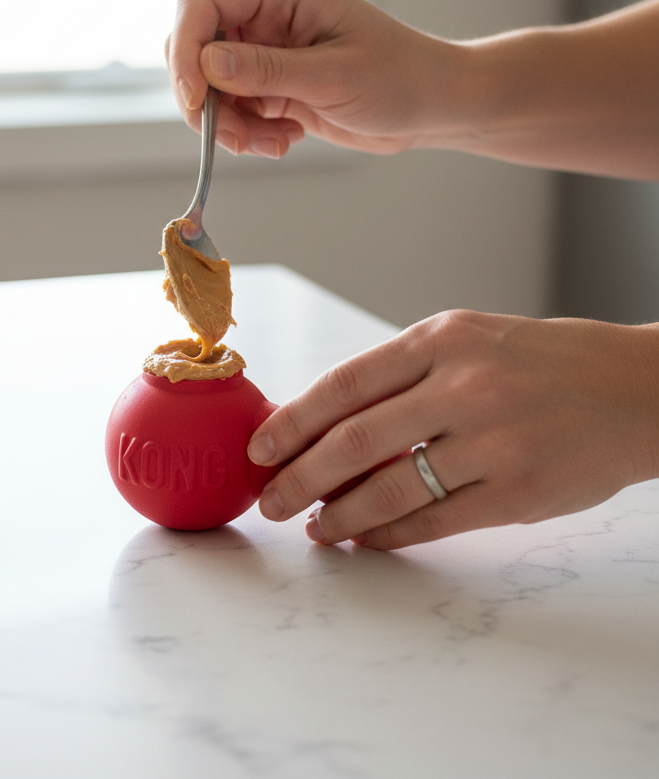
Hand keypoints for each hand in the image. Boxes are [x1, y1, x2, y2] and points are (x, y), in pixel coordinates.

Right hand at [165, 0, 470, 159]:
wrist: (431, 106)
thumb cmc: (399, 77)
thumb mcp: (333, 76)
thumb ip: (266, 70)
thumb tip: (206, 65)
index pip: (200, 4)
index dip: (185, 51)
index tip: (194, 101)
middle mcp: (264, 14)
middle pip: (194, 48)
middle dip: (205, 100)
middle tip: (234, 137)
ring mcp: (264, 49)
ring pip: (209, 87)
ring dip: (229, 125)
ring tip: (273, 143)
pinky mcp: (269, 82)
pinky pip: (232, 109)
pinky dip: (247, 133)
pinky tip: (285, 139)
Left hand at [246, 310, 658, 548]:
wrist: (636, 389)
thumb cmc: (537, 362)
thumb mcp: (467, 341)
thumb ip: (401, 375)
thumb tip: (324, 422)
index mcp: (441, 340)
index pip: (346, 384)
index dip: (294, 420)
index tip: (260, 447)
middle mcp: (464, 386)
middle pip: (355, 440)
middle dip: (299, 476)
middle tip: (269, 500)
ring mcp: (494, 441)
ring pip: (391, 487)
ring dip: (339, 515)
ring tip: (313, 527)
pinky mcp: (518, 492)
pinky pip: (434, 520)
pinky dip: (389, 534)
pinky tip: (363, 540)